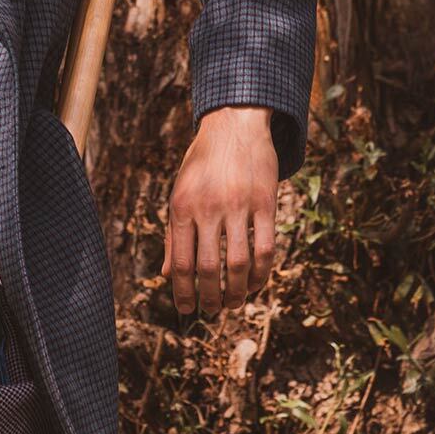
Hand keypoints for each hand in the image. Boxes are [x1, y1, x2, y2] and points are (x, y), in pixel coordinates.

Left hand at [161, 106, 278, 313]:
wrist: (234, 123)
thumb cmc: (203, 163)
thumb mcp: (180, 192)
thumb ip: (175, 234)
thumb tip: (168, 275)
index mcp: (182, 207)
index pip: (181, 262)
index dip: (182, 292)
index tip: (186, 310)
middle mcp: (208, 207)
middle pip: (209, 268)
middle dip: (210, 298)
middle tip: (212, 311)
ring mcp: (239, 205)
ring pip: (239, 263)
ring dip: (238, 292)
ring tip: (234, 303)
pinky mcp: (265, 202)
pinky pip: (266, 247)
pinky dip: (262, 273)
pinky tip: (257, 284)